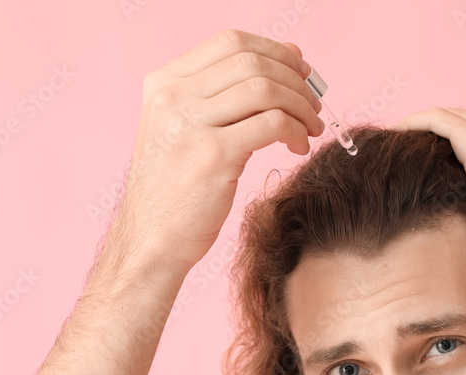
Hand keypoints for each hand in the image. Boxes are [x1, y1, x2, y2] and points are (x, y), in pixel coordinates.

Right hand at [111, 29, 325, 272]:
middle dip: (294, 80)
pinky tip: (299, 147)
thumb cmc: (176, 191)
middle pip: (252, 62)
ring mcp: (190, 124)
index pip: (230, 43)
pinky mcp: (213, 155)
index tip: (301, 70)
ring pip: (266, 89)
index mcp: (163, 83)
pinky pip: (272, 124)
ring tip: (311, 128)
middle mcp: (172, 96)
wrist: (152, 241)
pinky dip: (296, 130)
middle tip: (313, 105)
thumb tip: (284, 61)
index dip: (275, 51)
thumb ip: (222, 98)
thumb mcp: (184, 132)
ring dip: (300, 106)